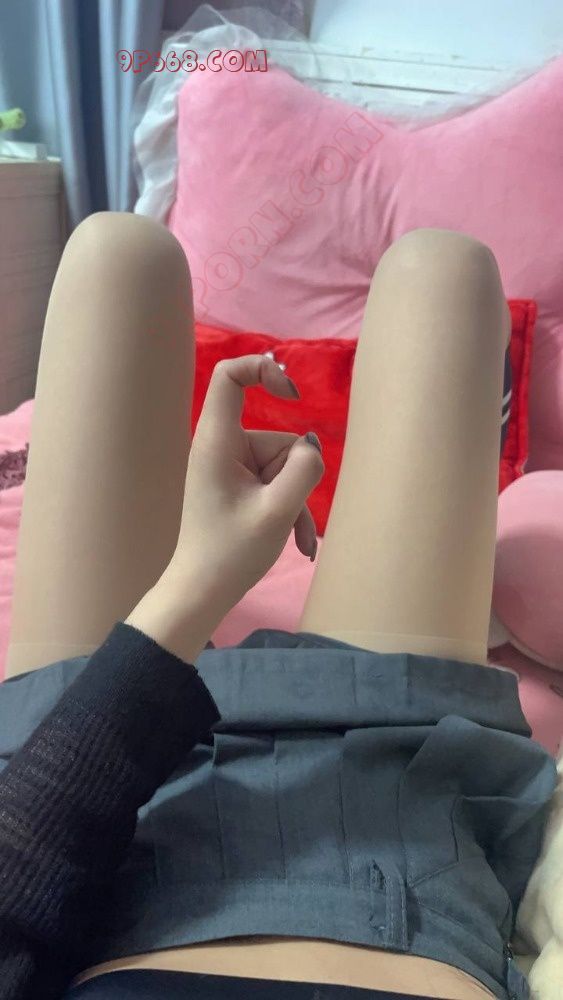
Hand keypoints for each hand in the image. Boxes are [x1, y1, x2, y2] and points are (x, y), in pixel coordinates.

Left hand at [168, 353, 324, 610]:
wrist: (202, 593)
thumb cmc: (231, 554)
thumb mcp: (278, 511)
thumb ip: (304, 469)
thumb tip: (312, 445)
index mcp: (217, 441)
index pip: (231, 376)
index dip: (264, 369)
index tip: (293, 395)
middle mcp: (222, 447)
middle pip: (277, 438)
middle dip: (295, 476)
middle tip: (286, 516)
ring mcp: (231, 467)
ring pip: (284, 467)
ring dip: (296, 501)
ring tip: (292, 537)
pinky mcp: (239, 486)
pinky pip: (277, 484)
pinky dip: (289, 510)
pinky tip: (298, 542)